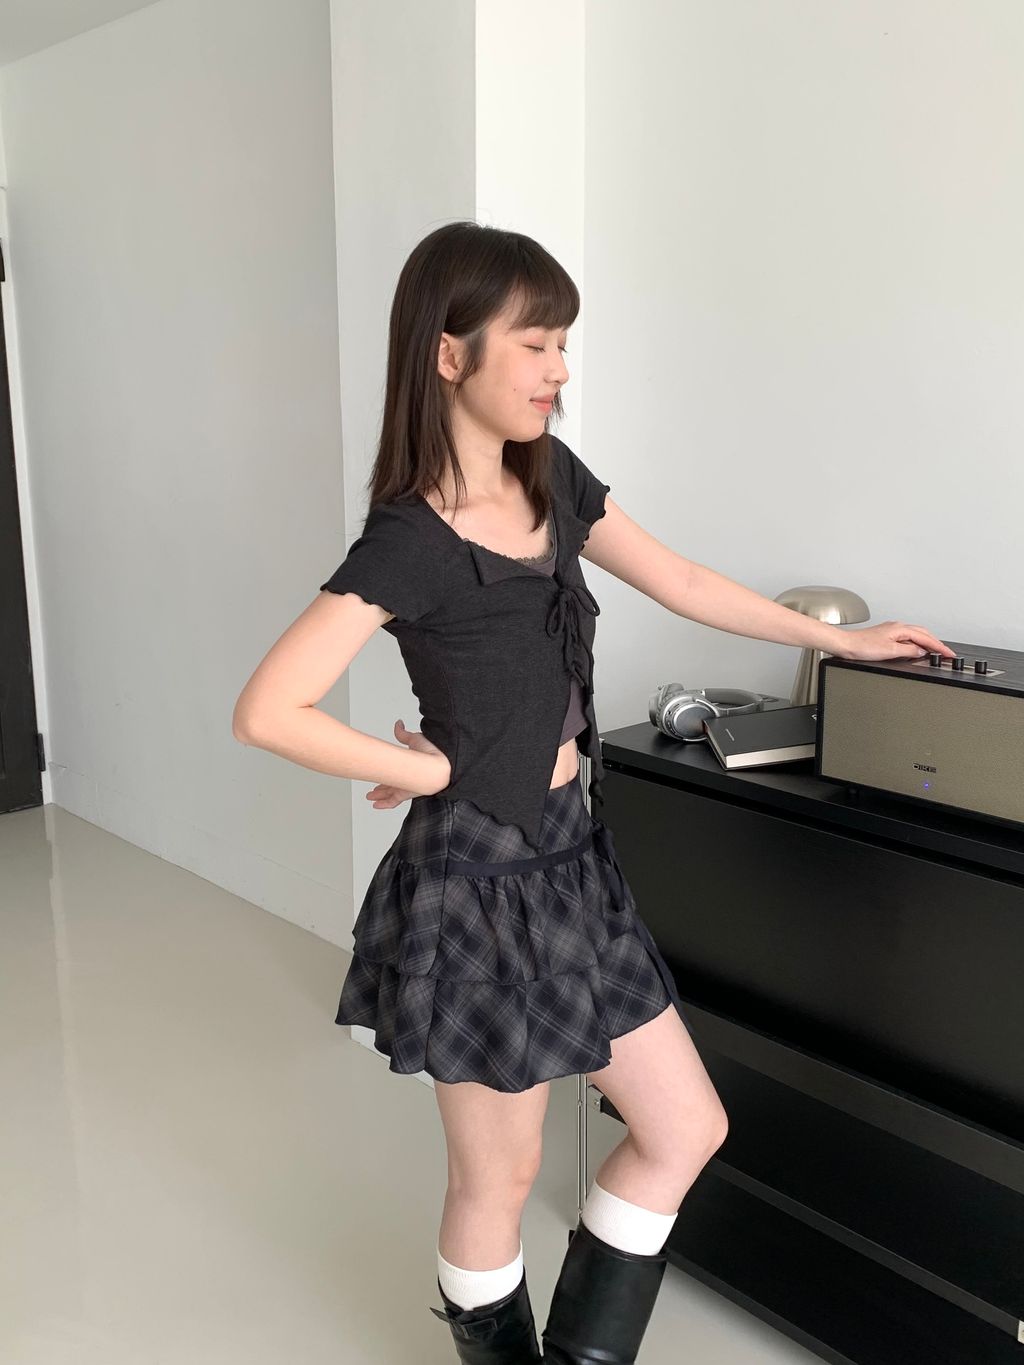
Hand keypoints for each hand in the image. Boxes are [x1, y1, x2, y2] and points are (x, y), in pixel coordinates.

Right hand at [364, 719, 450, 809]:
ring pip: (389, 793)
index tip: (379, 774)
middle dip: (381, 787)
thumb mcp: (414, 739)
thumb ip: (404, 734)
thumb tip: (399, 724)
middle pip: (391, 784)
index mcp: (409, 766)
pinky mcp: (406, 793)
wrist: (440, 766)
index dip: (387, 773)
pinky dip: (384, 804)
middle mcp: (407, 778)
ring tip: (370, 796)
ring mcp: (406, 787)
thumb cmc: (433, 753)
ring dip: (379, 795)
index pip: (396, 771)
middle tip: (372, 789)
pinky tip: (376, 805)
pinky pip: (393, 801)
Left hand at [834, 622, 955, 663]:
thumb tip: (921, 651)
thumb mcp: (890, 651)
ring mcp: (891, 630)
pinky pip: (907, 637)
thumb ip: (908, 651)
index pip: (926, 638)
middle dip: (936, 643)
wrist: (846, 645)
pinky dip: (916, 643)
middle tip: (946, 653)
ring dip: (927, 642)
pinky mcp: (886, 635)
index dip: (939, 647)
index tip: (950, 654)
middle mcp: (897, 627)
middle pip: (923, 633)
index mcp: (900, 629)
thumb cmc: (862, 646)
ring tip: (935, 652)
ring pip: (916, 634)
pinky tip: (915, 649)